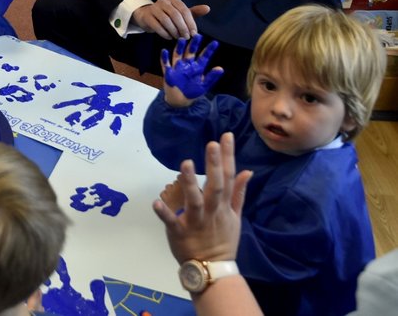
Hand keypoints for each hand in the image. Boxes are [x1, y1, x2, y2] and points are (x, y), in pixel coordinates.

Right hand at [132, 0, 209, 40]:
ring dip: (174, 31)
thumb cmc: (167, 15)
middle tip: (187, 37)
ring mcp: (153, 8)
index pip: (184, 10)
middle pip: (175, 15)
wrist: (147, 16)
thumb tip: (208, 8)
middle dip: (182, 28)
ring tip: (177, 37)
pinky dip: (164, 33)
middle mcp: (163, 1)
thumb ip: (194, 12)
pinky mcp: (147, 16)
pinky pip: (157, 26)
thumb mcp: (180, 13)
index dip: (191, 23)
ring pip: (166, 20)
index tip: (194, 34)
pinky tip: (169, 37)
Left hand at [152, 133, 252, 263]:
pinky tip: (156, 202)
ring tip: (184, 164)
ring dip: (189, 183)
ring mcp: (195, 221)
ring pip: (194, 201)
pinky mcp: (180, 232)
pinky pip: (172, 221)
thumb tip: (247, 170)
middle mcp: (211, 210)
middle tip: (212, 144)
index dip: (228, 156)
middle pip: (215, 186)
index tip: (226, 136)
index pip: (228, 177)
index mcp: (223, 205)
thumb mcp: (236, 216)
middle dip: (214, 165)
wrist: (213, 268)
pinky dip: (165, 213)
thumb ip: (239, 192)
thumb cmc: (223, 239)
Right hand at [161, 34, 223, 105]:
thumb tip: (221, 69)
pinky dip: (164, 58)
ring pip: (178, 55)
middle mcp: (187, 65)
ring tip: (182, 40)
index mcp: (197, 68)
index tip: (215, 43)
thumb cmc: (192, 92)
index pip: (204, 57)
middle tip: (197, 35)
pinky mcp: (169, 72)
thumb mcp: (204, 86)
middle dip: (194, 44)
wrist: (180, 101)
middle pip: (191, 52)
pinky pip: (165, 64)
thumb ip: (212, 77)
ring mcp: (177, 68)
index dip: (209, 50)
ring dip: (180, 48)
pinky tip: (164, 51)